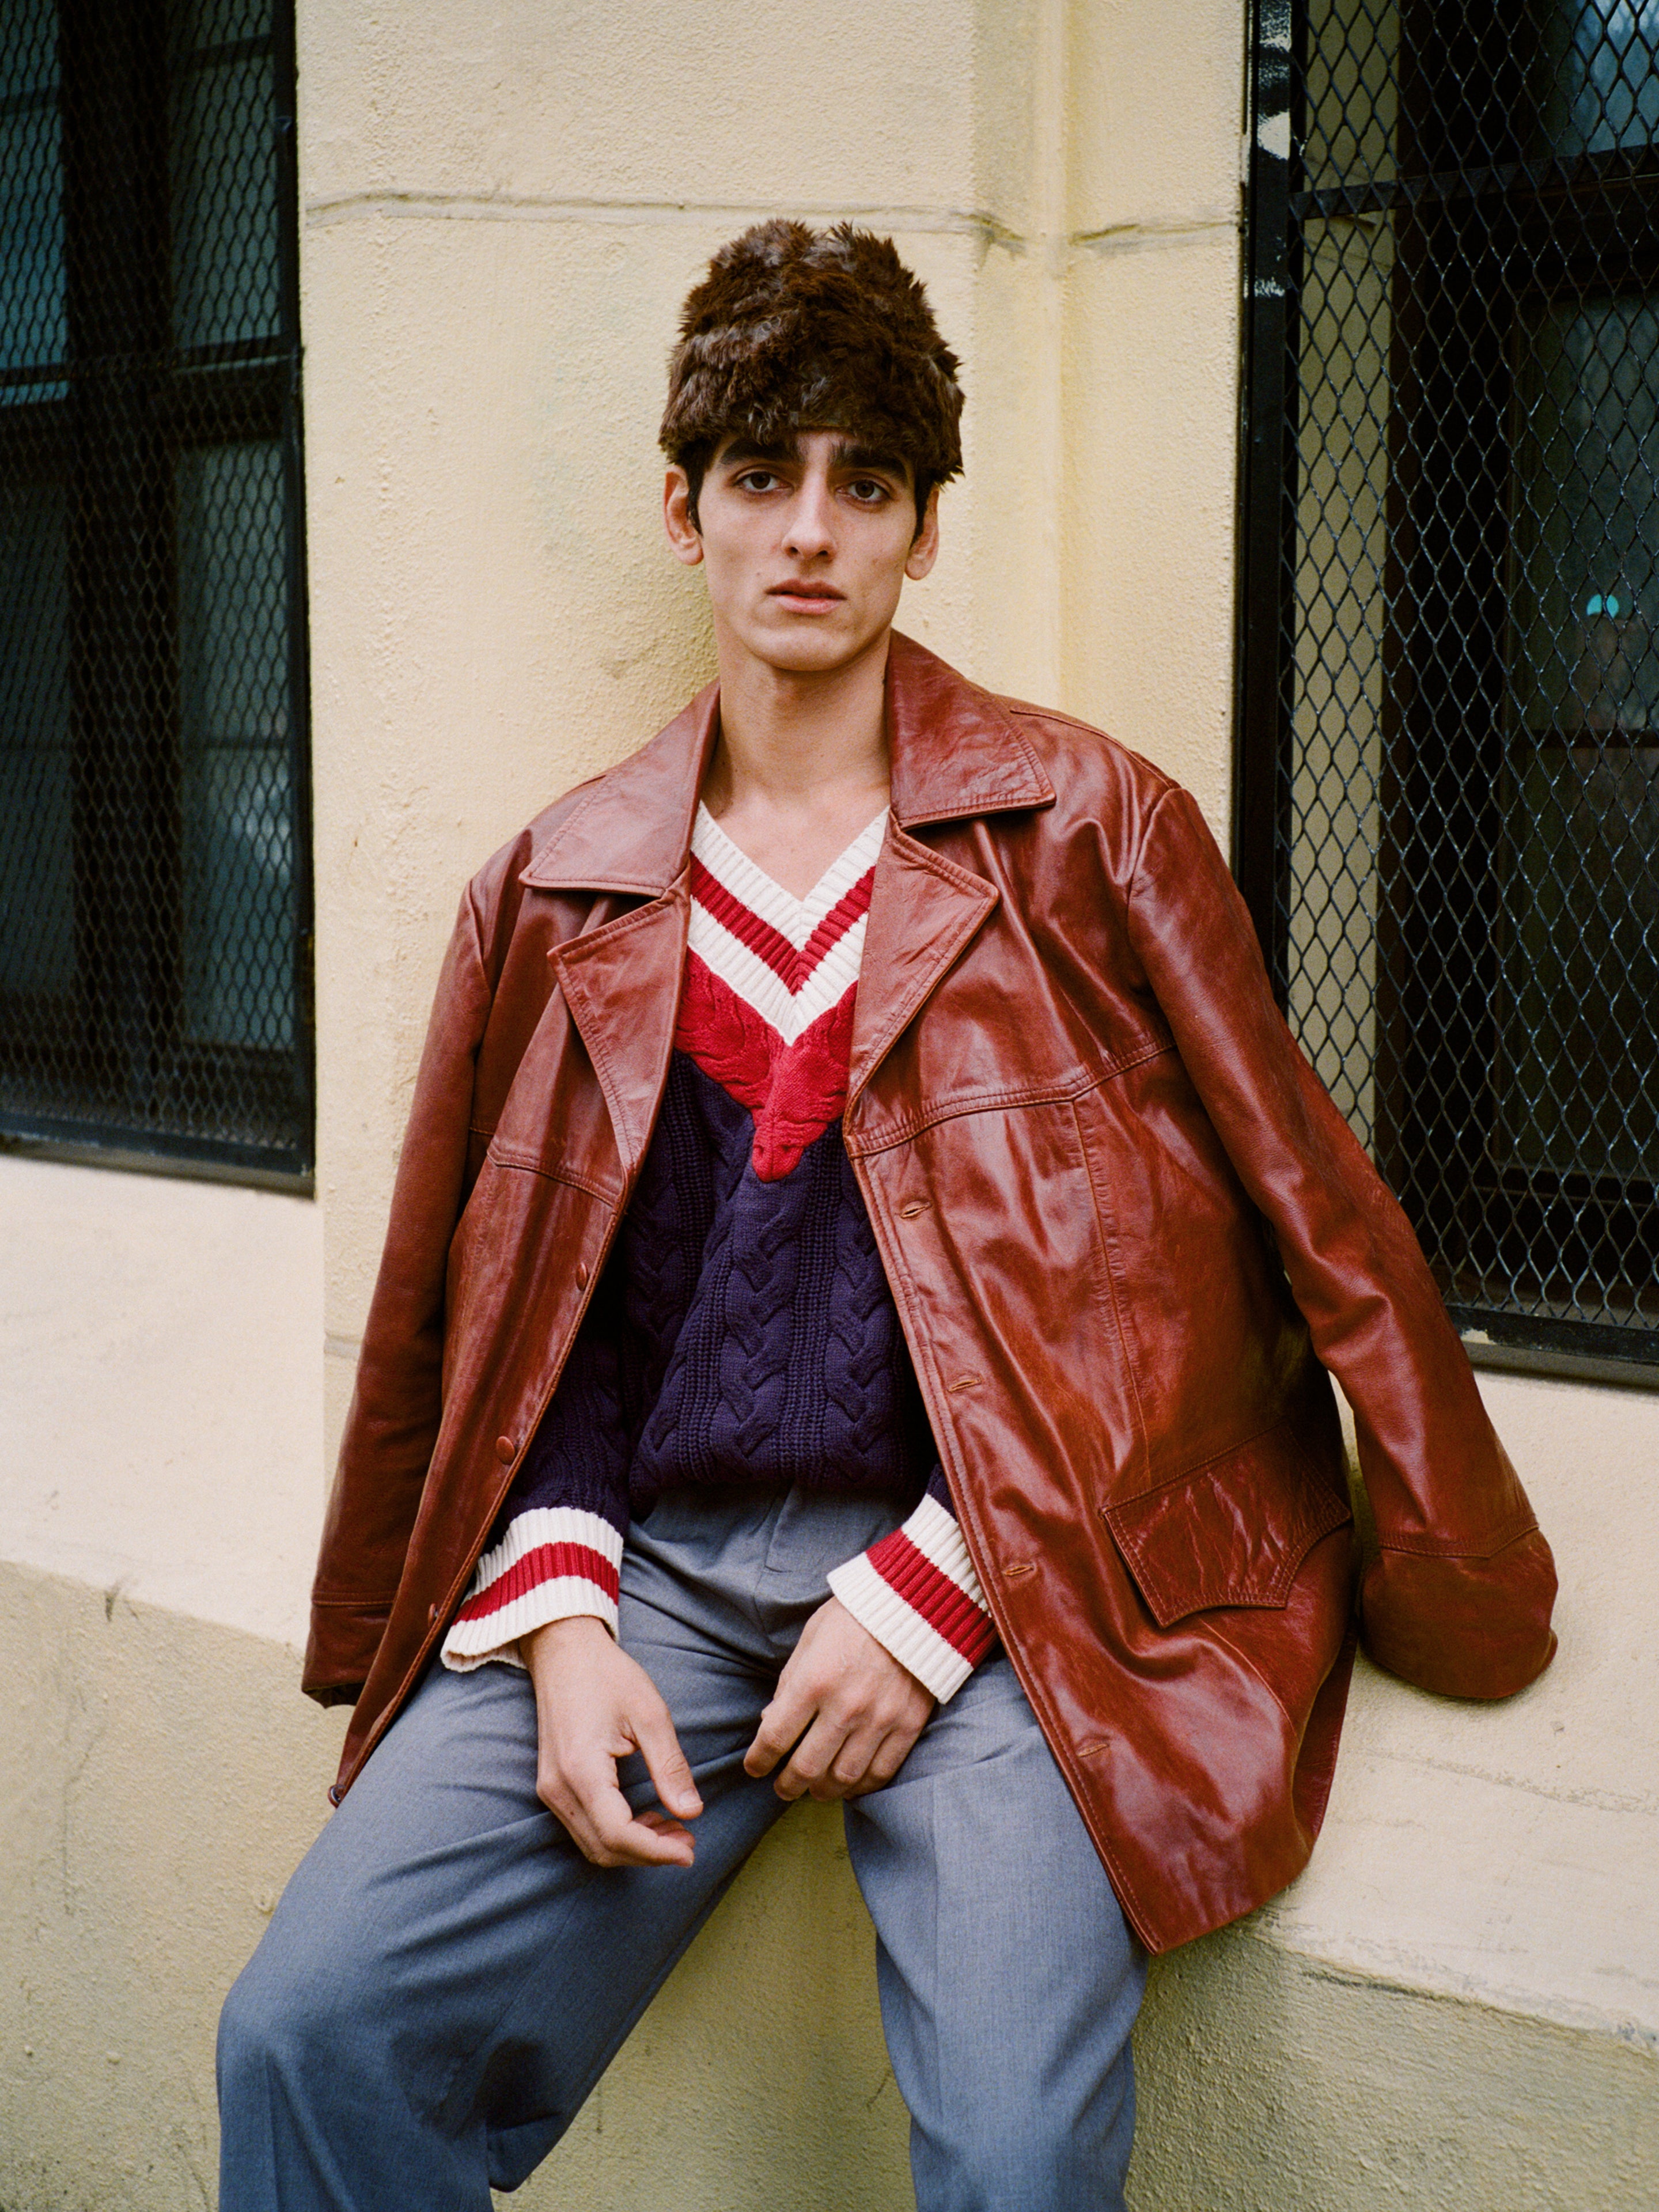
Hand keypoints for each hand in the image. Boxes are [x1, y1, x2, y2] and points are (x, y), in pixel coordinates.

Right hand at [522, 1615, 702, 1866]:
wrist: (564, 1651)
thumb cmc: (607, 1675)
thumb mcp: (650, 1714)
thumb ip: (670, 1767)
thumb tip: (692, 1812)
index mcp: (581, 1770)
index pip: (618, 1835)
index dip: (656, 1851)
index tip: (691, 1850)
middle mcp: (558, 1788)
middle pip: (603, 1848)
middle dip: (648, 1854)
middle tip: (689, 1842)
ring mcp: (550, 1789)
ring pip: (592, 1843)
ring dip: (633, 1847)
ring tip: (674, 1830)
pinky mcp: (552, 1785)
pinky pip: (583, 1826)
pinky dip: (616, 1833)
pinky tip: (647, 1818)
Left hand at [744, 1597, 933, 1802]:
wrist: (913, 1602)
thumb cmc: (853, 1616)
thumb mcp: (810, 1639)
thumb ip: (789, 1684)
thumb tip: (769, 1723)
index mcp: (814, 1681)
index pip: (774, 1738)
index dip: (759, 1760)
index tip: (754, 1768)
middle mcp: (845, 1706)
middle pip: (806, 1767)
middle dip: (787, 1785)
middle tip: (782, 1789)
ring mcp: (880, 1719)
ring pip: (843, 1778)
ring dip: (822, 1791)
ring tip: (815, 1789)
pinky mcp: (908, 1725)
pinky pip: (881, 1773)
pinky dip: (861, 1787)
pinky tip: (850, 1785)